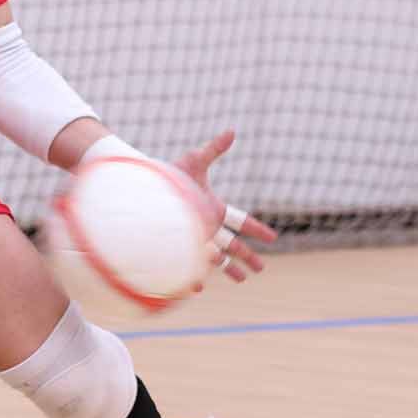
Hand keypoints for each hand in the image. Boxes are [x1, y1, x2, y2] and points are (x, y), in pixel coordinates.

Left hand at [169, 130, 274, 282]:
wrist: (145, 186)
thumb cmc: (170, 173)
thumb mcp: (195, 161)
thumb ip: (214, 149)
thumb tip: (232, 131)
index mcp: (214, 208)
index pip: (242, 220)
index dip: (257, 229)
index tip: (273, 237)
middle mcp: (206, 225)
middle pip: (233, 244)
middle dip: (248, 256)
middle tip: (262, 269)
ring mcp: (193, 237)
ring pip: (216, 257)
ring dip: (229, 268)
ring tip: (243, 280)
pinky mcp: (179, 244)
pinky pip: (189, 263)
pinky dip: (194, 275)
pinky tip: (196, 287)